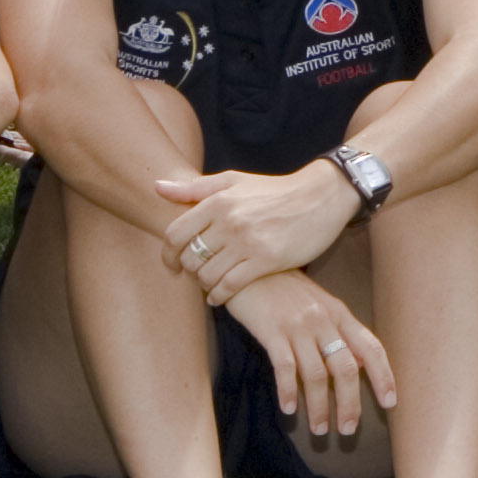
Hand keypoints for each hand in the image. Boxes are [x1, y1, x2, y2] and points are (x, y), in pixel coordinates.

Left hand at [154, 165, 353, 294]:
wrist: (320, 196)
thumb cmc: (274, 190)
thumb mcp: (234, 181)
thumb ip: (195, 188)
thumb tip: (157, 187)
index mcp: (218, 201)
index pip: (175, 234)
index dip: (167, 254)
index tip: (171, 263)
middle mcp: (229, 221)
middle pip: (190, 257)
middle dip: (187, 269)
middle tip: (194, 274)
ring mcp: (247, 242)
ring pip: (207, 275)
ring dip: (204, 284)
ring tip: (209, 283)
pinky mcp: (266, 260)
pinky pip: (230, 286)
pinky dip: (218, 295)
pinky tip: (218, 296)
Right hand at [225, 269, 395, 437]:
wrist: (251, 267)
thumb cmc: (286, 291)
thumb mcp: (320, 306)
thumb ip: (338, 333)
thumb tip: (358, 365)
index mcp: (340, 314)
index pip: (371, 348)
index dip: (383, 376)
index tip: (390, 403)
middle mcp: (323, 320)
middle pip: (345, 368)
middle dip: (350, 403)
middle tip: (347, 430)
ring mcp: (297, 325)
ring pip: (316, 374)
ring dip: (319, 406)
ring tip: (319, 429)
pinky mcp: (271, 330)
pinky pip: (284, 366)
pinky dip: (288, 391)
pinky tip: (289, 409)